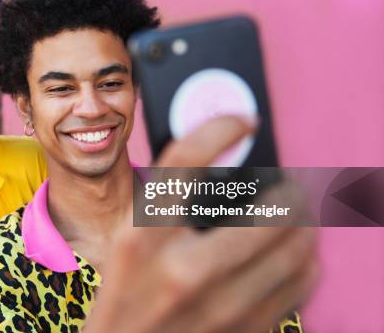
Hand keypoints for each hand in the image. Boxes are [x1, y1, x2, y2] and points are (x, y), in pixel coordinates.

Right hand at [85, 116, 318, 332]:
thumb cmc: (126, 290)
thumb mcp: (130, 238)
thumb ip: (166, 200)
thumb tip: (221, 159)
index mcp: (142, 238)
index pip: (184, 162)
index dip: (218, 129)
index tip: (242, 121)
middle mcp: (182, 270)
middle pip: (268, 210)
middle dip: (289, 188)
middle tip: (289, 183)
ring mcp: (219, 306)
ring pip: (296, 249)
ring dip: (305, 221)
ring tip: (298, 213)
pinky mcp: (244, 329)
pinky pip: (301, 285)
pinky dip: (307, 259)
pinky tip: (296, 251)